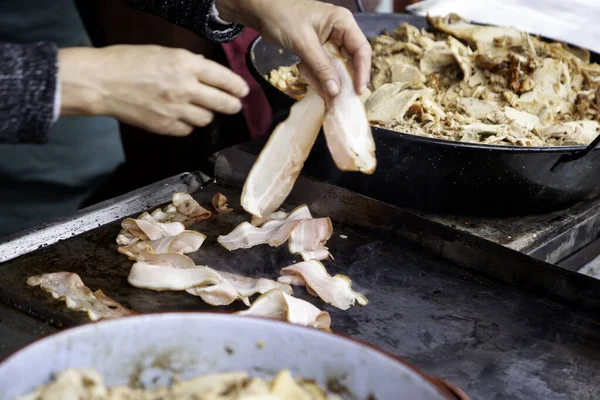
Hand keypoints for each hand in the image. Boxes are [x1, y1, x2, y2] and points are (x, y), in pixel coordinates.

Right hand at [58, 45, 248, 135]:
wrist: (101, 82)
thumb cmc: (128, 61)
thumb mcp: (163, 52)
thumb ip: (188, 63)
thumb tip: (207, 71)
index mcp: (186, 64)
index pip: (224, 79)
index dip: (238, 87)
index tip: (243, 91)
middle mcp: (185, 88)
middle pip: (223, 103)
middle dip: (232, 105)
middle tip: (234, 105)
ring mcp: (176, 110)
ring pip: (207, 119)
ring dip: (207, 114)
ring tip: (201, 109)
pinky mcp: (165, 127)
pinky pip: (188, 130)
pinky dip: (188, 125)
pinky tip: (181, 117)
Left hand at [216, 0, 370, 97]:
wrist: (260, 11)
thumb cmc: (282, 17)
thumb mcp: (303, 43)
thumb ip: (321, 67)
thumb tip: (336, 90)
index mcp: (343, 22)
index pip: (361, 49)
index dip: (362, 72)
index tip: (359, 91)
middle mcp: (340, 31)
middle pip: (353, 60)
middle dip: (348, 80)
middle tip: (346, 100)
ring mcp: (329, 41)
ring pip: (338, 66)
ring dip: (333, 82)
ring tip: (331, 97)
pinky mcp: (318, 49)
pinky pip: (324, 68)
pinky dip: (321, 78)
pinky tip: (316, 85)